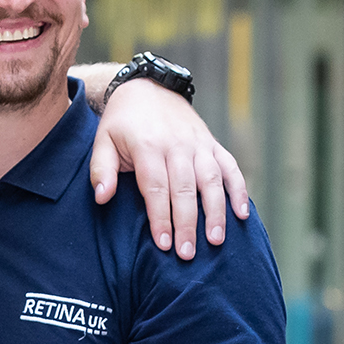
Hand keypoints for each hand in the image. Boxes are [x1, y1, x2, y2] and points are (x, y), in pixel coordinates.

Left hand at [91, 78, 247, 258]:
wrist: (147, 88)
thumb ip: (101, 170)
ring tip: (215, 240)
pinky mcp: (212, 144)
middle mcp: (177, 145)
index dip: (160, 218)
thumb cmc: (121, 123)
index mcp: (148, 146)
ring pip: (211, 181)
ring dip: (215, 212)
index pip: (156, 188)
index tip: (162, 244)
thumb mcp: (102, 141)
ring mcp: (198, 144)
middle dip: (187, 224)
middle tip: (187, 254)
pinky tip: (242, 214)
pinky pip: (230, 167)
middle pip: (185, 190)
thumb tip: (102, 197)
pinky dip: (238, 189)